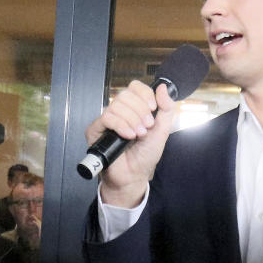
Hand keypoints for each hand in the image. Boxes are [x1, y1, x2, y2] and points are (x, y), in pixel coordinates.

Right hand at [84, 80, 176, 207]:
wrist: (134, 175)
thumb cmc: (145, 155)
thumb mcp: (162, 130)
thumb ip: (166, 108)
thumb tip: (162, 87)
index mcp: (134, 108)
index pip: (135, 87)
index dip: (144, 94)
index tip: (152, 108)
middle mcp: (119, 112)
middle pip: (125, 94)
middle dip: (140, 111)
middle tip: (146, 127)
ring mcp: (106, 120)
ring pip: (116, 106)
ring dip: (131, 120)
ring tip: (138, 135)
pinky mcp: (95, 130)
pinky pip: (106, 117)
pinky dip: (120, 125)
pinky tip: (128, 136)